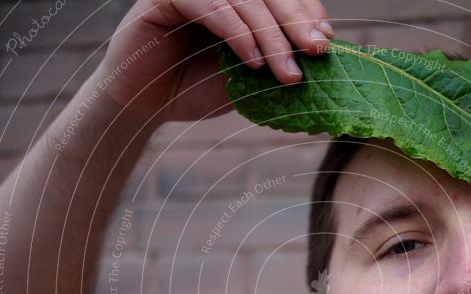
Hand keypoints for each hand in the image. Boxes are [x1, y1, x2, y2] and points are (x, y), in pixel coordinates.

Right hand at [97, 0, 333, 121]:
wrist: (145, 105)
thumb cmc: (195, 89)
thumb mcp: (245, 80)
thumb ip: (273, 65)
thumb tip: (317, 67)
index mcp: (240, 1)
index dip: (307, 11)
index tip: (325, 40)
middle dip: (296, 22)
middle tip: (316, 51)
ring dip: (270, 35)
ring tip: (287, 72)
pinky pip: (211, 6)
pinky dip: (236, 32)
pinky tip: (251, 61)